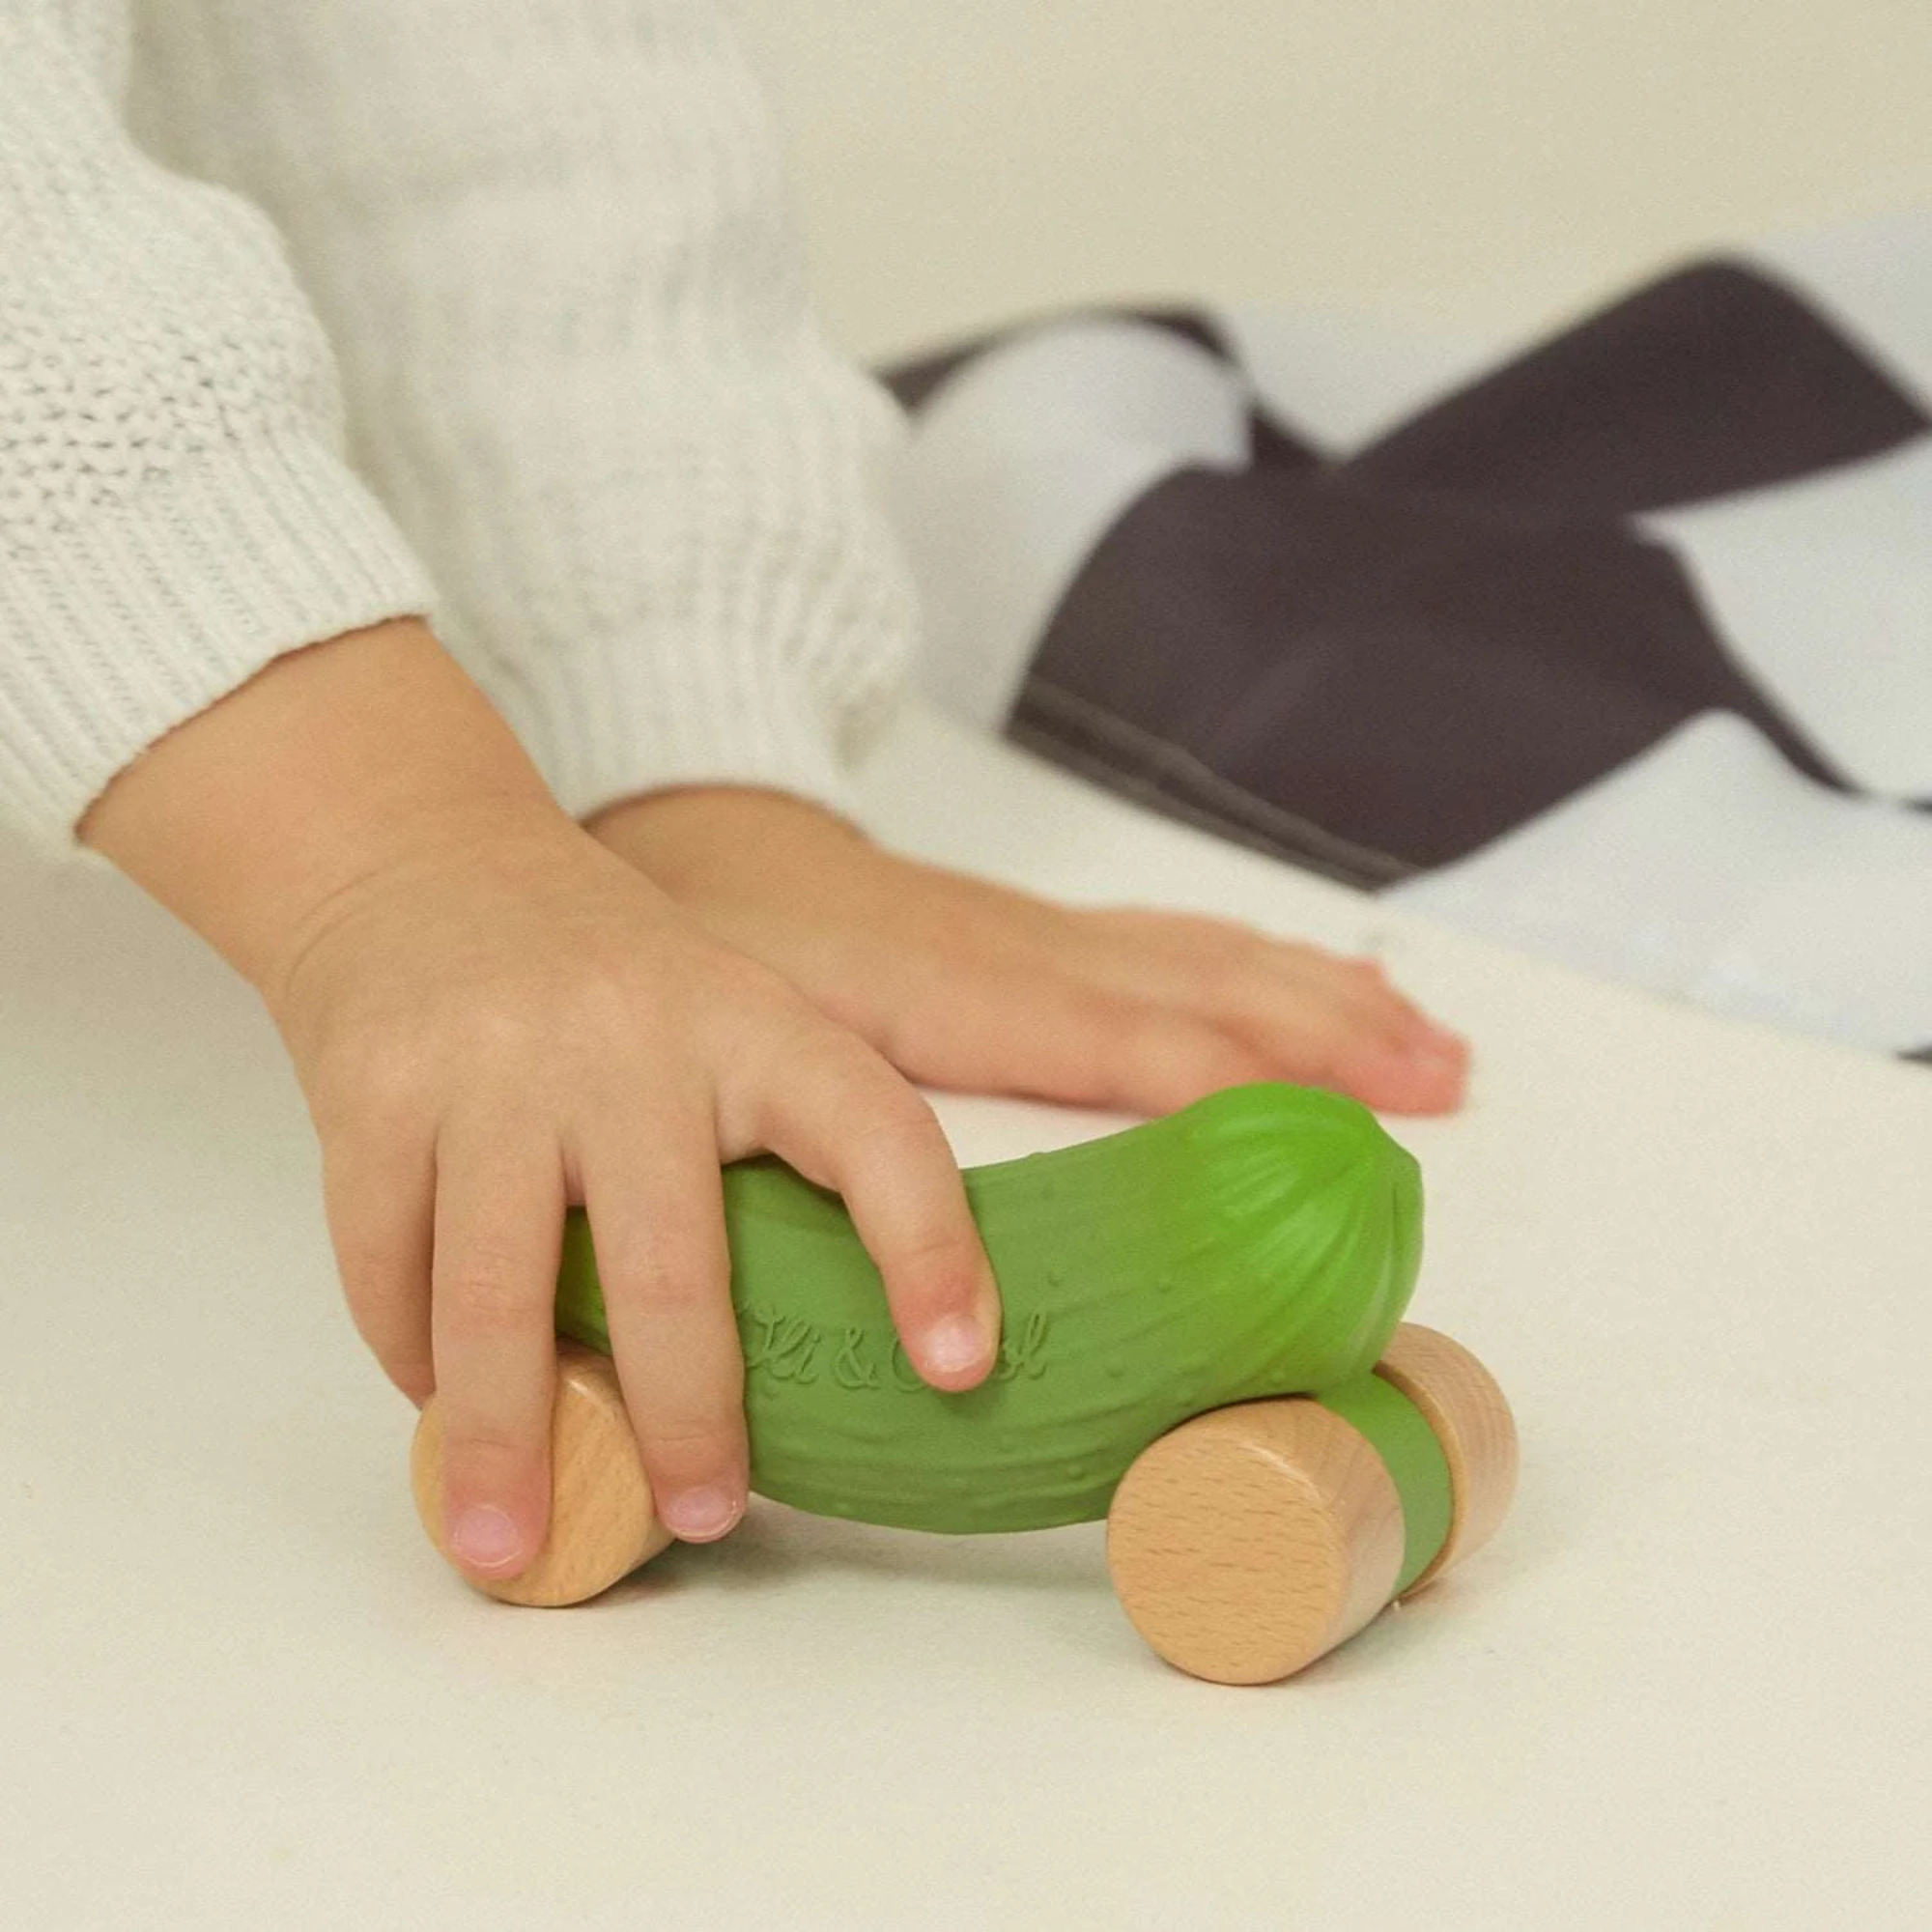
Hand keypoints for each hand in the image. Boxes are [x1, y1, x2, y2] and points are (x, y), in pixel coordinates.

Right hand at [82, 622, 1000, 1585]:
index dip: (930, 1250)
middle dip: (691, 1415)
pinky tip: (439, 1405)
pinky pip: (389, 1264)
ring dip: (506, 1436)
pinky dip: (414, 1359)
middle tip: (708, 1517)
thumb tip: (824, 1373)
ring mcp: (493, 1065)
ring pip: (497, 1292)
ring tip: (510, 1543)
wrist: (422, 861)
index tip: (957, 1368)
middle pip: (669, 1263)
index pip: (876, 1134)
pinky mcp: (373, 1091)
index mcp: (755, 1023)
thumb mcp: (725, 1020)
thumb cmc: (609, 982)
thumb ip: (771, 1153)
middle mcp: (631, 1038)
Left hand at [590, 788, 1468, 1117]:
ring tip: (1429, 1044)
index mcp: (967, 996)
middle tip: (1444, 1089)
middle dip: (1331, 1044)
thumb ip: (822, 1150)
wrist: (708, 830)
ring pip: (1212, 962)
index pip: (1130, 1047)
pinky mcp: (1040, 929)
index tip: (1333, 1141)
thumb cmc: (722, 946)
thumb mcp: (754, 1050)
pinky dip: (1260, 963)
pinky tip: (1307, 980)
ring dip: (1325, 1003)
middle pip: (1209, 997)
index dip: (1234, 1092)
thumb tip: (897, 1273)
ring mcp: (1044, 934)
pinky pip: (1174, 942)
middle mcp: (1030, 956)